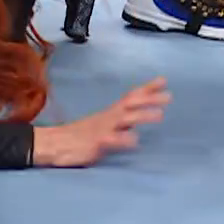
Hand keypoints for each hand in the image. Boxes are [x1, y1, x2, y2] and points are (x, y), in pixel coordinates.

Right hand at [33, 78, 170, 166]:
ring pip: (124, 119)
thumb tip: (139, 118)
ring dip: (142, 115)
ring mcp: (102, 129)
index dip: (147, 88)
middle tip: (169, 96)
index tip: (164, 80)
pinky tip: (134, 140)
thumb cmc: (81, 135)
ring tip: (160, 115)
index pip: (131, 96)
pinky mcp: (95, 143)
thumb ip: (121, 120)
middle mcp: (109, 117)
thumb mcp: (103, 123)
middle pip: (131, 104)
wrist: (54, 144)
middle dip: (150, 99)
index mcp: (111, 112)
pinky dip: (123, 139)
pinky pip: (111, 140)